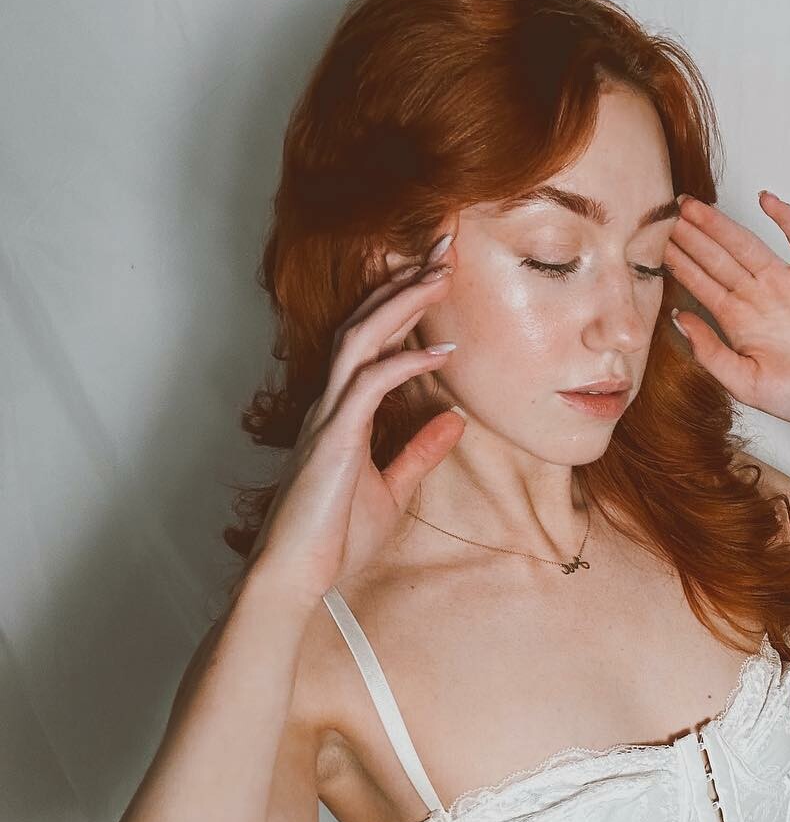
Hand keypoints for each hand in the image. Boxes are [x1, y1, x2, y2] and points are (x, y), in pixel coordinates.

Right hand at [247, 246, 464, 603]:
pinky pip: (369, 384)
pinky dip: (406, 362)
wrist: (301, 575)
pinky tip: (441, 352)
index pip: (371, 340)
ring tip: (441, 275)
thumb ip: (420, 451)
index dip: (403, 302)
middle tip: (444, 247)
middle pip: (365, 321)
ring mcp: (328, 416)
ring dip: (402, 303)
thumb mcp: (394, 489)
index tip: (439, 274)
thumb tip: (456, 421)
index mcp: (342, 411)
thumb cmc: (337, 537)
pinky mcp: (333, 436)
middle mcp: (330, 403)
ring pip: (361, 338)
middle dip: (404, 281)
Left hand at [663, 190, 789, 438]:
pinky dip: (785, 218)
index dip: (679, 262)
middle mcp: (759, 298)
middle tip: (667, 210)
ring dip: (722, 224)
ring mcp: (788, 284)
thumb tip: (679, 318)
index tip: (654, 242)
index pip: (702, 283)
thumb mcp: (745, 384)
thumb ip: (711, 352)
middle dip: (693, 235)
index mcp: (739, 322)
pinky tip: (766, 199)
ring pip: (748, 244)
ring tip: (695, 205)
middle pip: (718, 258)